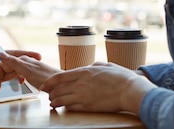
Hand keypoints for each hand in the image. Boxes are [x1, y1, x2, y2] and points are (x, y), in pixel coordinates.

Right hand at [0, 51, 55, 91]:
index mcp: (21, 60)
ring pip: (11, 72)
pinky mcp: (33, 75)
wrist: (64, 85)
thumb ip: (13, 62)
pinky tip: (17, 83)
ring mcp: (28, 69)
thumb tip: (0, 54)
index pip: (2, 65)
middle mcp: (24, 62)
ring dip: (1, 77)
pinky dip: (13, 78)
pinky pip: (19, 75)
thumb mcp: (28, 70)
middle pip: (5, 68)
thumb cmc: (48, 78)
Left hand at [41, 62, 155, 113]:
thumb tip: (88, 68)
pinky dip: (65, 107)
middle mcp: (80, 84)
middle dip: (50, 93)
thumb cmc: (120, 77)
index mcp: (83, 72)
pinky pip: (71, 108)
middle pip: (57, 89)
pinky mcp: (88, 107)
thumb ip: (92, 66)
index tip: (43, 86)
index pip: (58, 77)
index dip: (48, 83)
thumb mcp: (104, 65)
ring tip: (52, 103)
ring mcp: (83, 96)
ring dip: (54, 102)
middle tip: (48, 95)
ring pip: (61, 100)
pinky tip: (63, 107)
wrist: (130, 90)